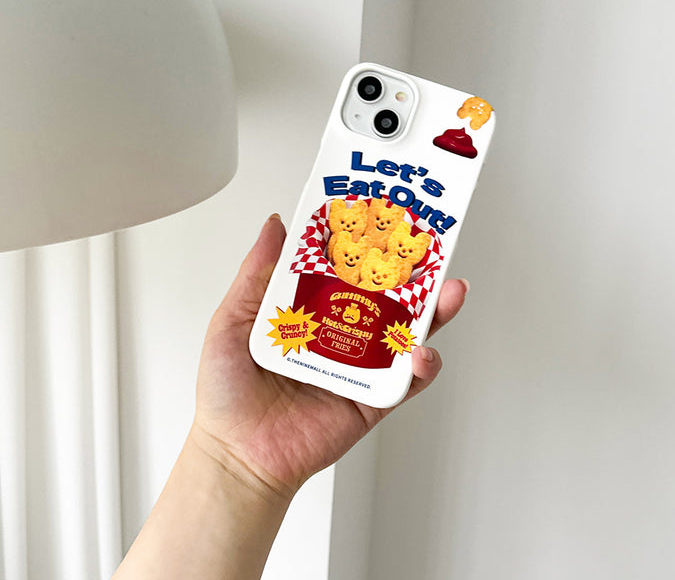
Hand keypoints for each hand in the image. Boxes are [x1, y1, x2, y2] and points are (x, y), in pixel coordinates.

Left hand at [192, 213, 467, 498]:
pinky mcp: (373, 400)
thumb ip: (257, 272)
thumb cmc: (228, 392)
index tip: (387, 219)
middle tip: (431, 249)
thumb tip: (276, 225)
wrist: (238, 454)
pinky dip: (422, 365)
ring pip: (406, 332)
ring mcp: (360, 366)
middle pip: (387, 297)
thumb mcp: (234, 319)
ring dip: (434, 310)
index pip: (349, 270)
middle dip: (415, 273)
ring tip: (446, 291)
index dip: (369, 245)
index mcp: (312, 311)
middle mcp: (341, 334)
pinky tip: (418, 352)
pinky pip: (408, 380)